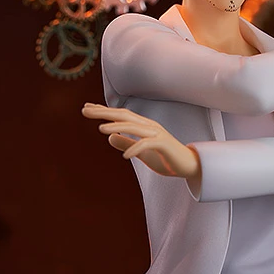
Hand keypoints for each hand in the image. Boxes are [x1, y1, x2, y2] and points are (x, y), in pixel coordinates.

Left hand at [81, 103, 200, 180]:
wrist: (189, 165)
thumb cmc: (165, 158)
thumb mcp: (141, 152)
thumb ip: (126, 143)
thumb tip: (109, 137)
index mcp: (143, 126)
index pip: (121, 115)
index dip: (104, 111)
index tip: (87, 108)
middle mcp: (149, 126)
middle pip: (124, 115)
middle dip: (104, 112)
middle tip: (85, 110)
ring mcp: (157, 134)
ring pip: (134, 127)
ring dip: (117, 126)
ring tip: (101, 129)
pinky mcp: (163, 145)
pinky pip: (147, 145)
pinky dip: (135, 149)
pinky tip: (125, 156)